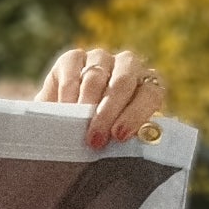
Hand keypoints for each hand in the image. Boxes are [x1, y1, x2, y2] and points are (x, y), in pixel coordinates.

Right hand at [34, 46, 165, 148]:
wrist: (58, 132)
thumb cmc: (91, 142)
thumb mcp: (111, 144)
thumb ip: (122, 142)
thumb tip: (128, 149)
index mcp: (144, 88)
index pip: (150, 93)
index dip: (136, 114)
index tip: (119, 137)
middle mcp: (126, 68)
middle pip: (123, 82)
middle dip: (108, 112)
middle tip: (94, 139)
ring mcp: (100, 60)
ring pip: (97, 76)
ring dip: (86, 104)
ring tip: (76, 128)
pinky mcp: (73, 59)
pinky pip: (73, 69)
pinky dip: (68, 91)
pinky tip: (64, 110)